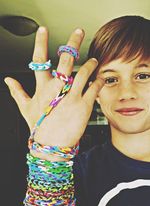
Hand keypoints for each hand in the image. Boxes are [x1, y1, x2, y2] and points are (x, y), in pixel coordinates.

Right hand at [5, 27, 103, 148]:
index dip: (40, 42)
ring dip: (90, 63)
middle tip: (79, 32)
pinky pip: (95, 88)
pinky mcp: (84, 106)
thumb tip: (8, 81)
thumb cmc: (40, 127)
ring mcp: (72, 97)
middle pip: (66, 60)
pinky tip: (99, 79)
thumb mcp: (25, 108)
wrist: (53, 145)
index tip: (43, 30)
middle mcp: (57, 90)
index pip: (40, 59)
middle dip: (73, 43)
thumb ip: (17, 92)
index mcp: (43, 88)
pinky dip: (98, 80)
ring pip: (84, 71)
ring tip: (94, 60)